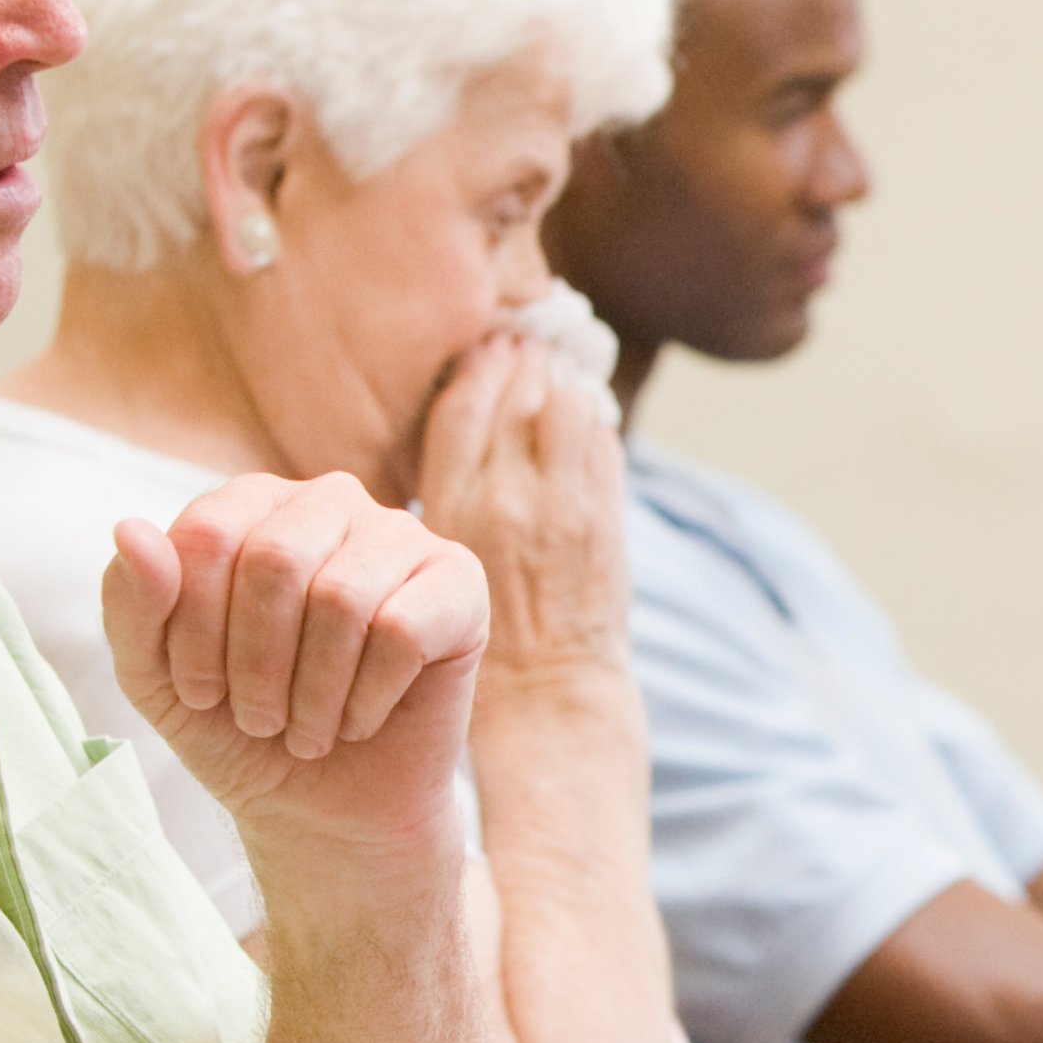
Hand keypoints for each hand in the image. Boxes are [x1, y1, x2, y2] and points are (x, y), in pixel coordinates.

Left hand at [104, 473, 486, 881]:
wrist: (325, 809)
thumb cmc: (239, 729)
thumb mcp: (155, 677)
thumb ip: (131, 603)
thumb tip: (130, 529)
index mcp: (253, 505)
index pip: (210, 535)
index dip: (193, 629)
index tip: (199, 691)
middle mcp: (330, 503)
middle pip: (277, 558)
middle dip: (255, 662)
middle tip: (258, 719)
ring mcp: (401, 538)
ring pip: (343, 598)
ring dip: (312, 691)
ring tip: (306, 729)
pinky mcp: (459, 586)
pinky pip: (404, 631)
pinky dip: (368, 697)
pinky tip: (359, 719)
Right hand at [411, 332, 636, 689]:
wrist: (544, 697)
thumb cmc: (480, 639)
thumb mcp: (438, 558)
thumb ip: (453, 493)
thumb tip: (472, 430)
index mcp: (450, 507)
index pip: (461, 406)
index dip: (477, 368)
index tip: (488, 347)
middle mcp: (503, 497)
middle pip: (517, 394)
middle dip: (525, 362)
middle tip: (530, 346)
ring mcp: (559, 507)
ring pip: (567, 406)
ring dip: (564, 387)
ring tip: (562, 378)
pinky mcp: (604, 522)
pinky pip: (604, 445)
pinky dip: (597, 426)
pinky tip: (590, 424)